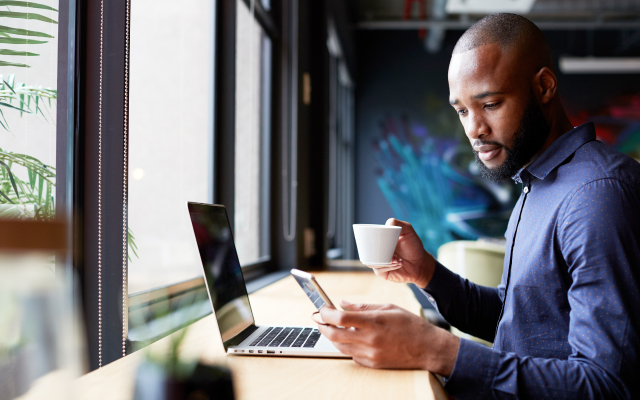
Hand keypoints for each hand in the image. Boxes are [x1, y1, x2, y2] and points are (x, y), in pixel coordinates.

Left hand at [318, 300, 458, 375]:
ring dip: (333, 337)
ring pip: (340, 347)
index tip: (322, 308)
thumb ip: (363, 306)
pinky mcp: (373, 365)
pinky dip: (347, 346)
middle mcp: (370, 340)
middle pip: (334, 335)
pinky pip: (352, 355)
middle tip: (321, 319)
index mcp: (374, 322)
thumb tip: (343, 303)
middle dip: (323, 326)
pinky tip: (352, 338)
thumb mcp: (388, 308)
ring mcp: (371, 355)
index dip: (326, 313)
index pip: (340, 318)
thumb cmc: (410, 325)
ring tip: (334, 327)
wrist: (428, 349)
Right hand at [364, 218, 434, 287]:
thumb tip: (388, 223)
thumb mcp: (408, 231)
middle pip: (367, 252)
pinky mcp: (383, 273)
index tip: (385, 242)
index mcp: (380, 242)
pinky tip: (398, 264)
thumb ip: (399, 223)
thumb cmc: (413, 247)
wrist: (421, 263)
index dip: (371, 241)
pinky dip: (388, 267)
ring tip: (398, 259)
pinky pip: (379, 270)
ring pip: (372, 262)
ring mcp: (379, 263)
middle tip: (394, 254)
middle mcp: (377, 252)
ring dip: (386, 261)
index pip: (367, 240)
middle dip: (379, 253)